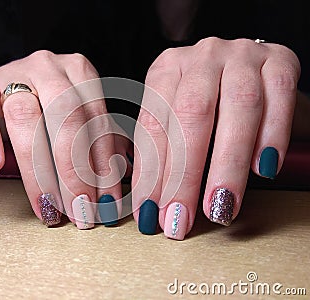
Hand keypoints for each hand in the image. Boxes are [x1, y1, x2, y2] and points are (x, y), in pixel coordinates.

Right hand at [0, 51, 131, 228]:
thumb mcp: (81, 121)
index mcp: (81, 72)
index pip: (97, 121)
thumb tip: (118, 188)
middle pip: (66, 118)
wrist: (17, 86)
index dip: (103, 166)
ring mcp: (15, 70)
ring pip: (26, 117)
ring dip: (39, 170)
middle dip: (75, 172)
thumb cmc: (54, 112)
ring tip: (47, 206)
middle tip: (79, 211)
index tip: (105, 204)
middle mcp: (51, 67)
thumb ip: (99, 145)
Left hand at [132, 37, 299, 238]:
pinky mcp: (280, 60)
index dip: (150, 172)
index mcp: (166, 68)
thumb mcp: (175, 118)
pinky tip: (263, 170)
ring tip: (220, 206)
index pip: (153, 124)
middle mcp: (202, 57)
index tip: (150, 212)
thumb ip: (162, 151)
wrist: (251, 71)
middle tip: (180, 218)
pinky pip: (279, 96)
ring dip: (228, 164)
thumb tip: (147, 203)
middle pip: (191, 115)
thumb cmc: (207, 103)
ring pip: (238, 107)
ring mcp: (242, 54)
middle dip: (185, 175)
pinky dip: (272, 135)